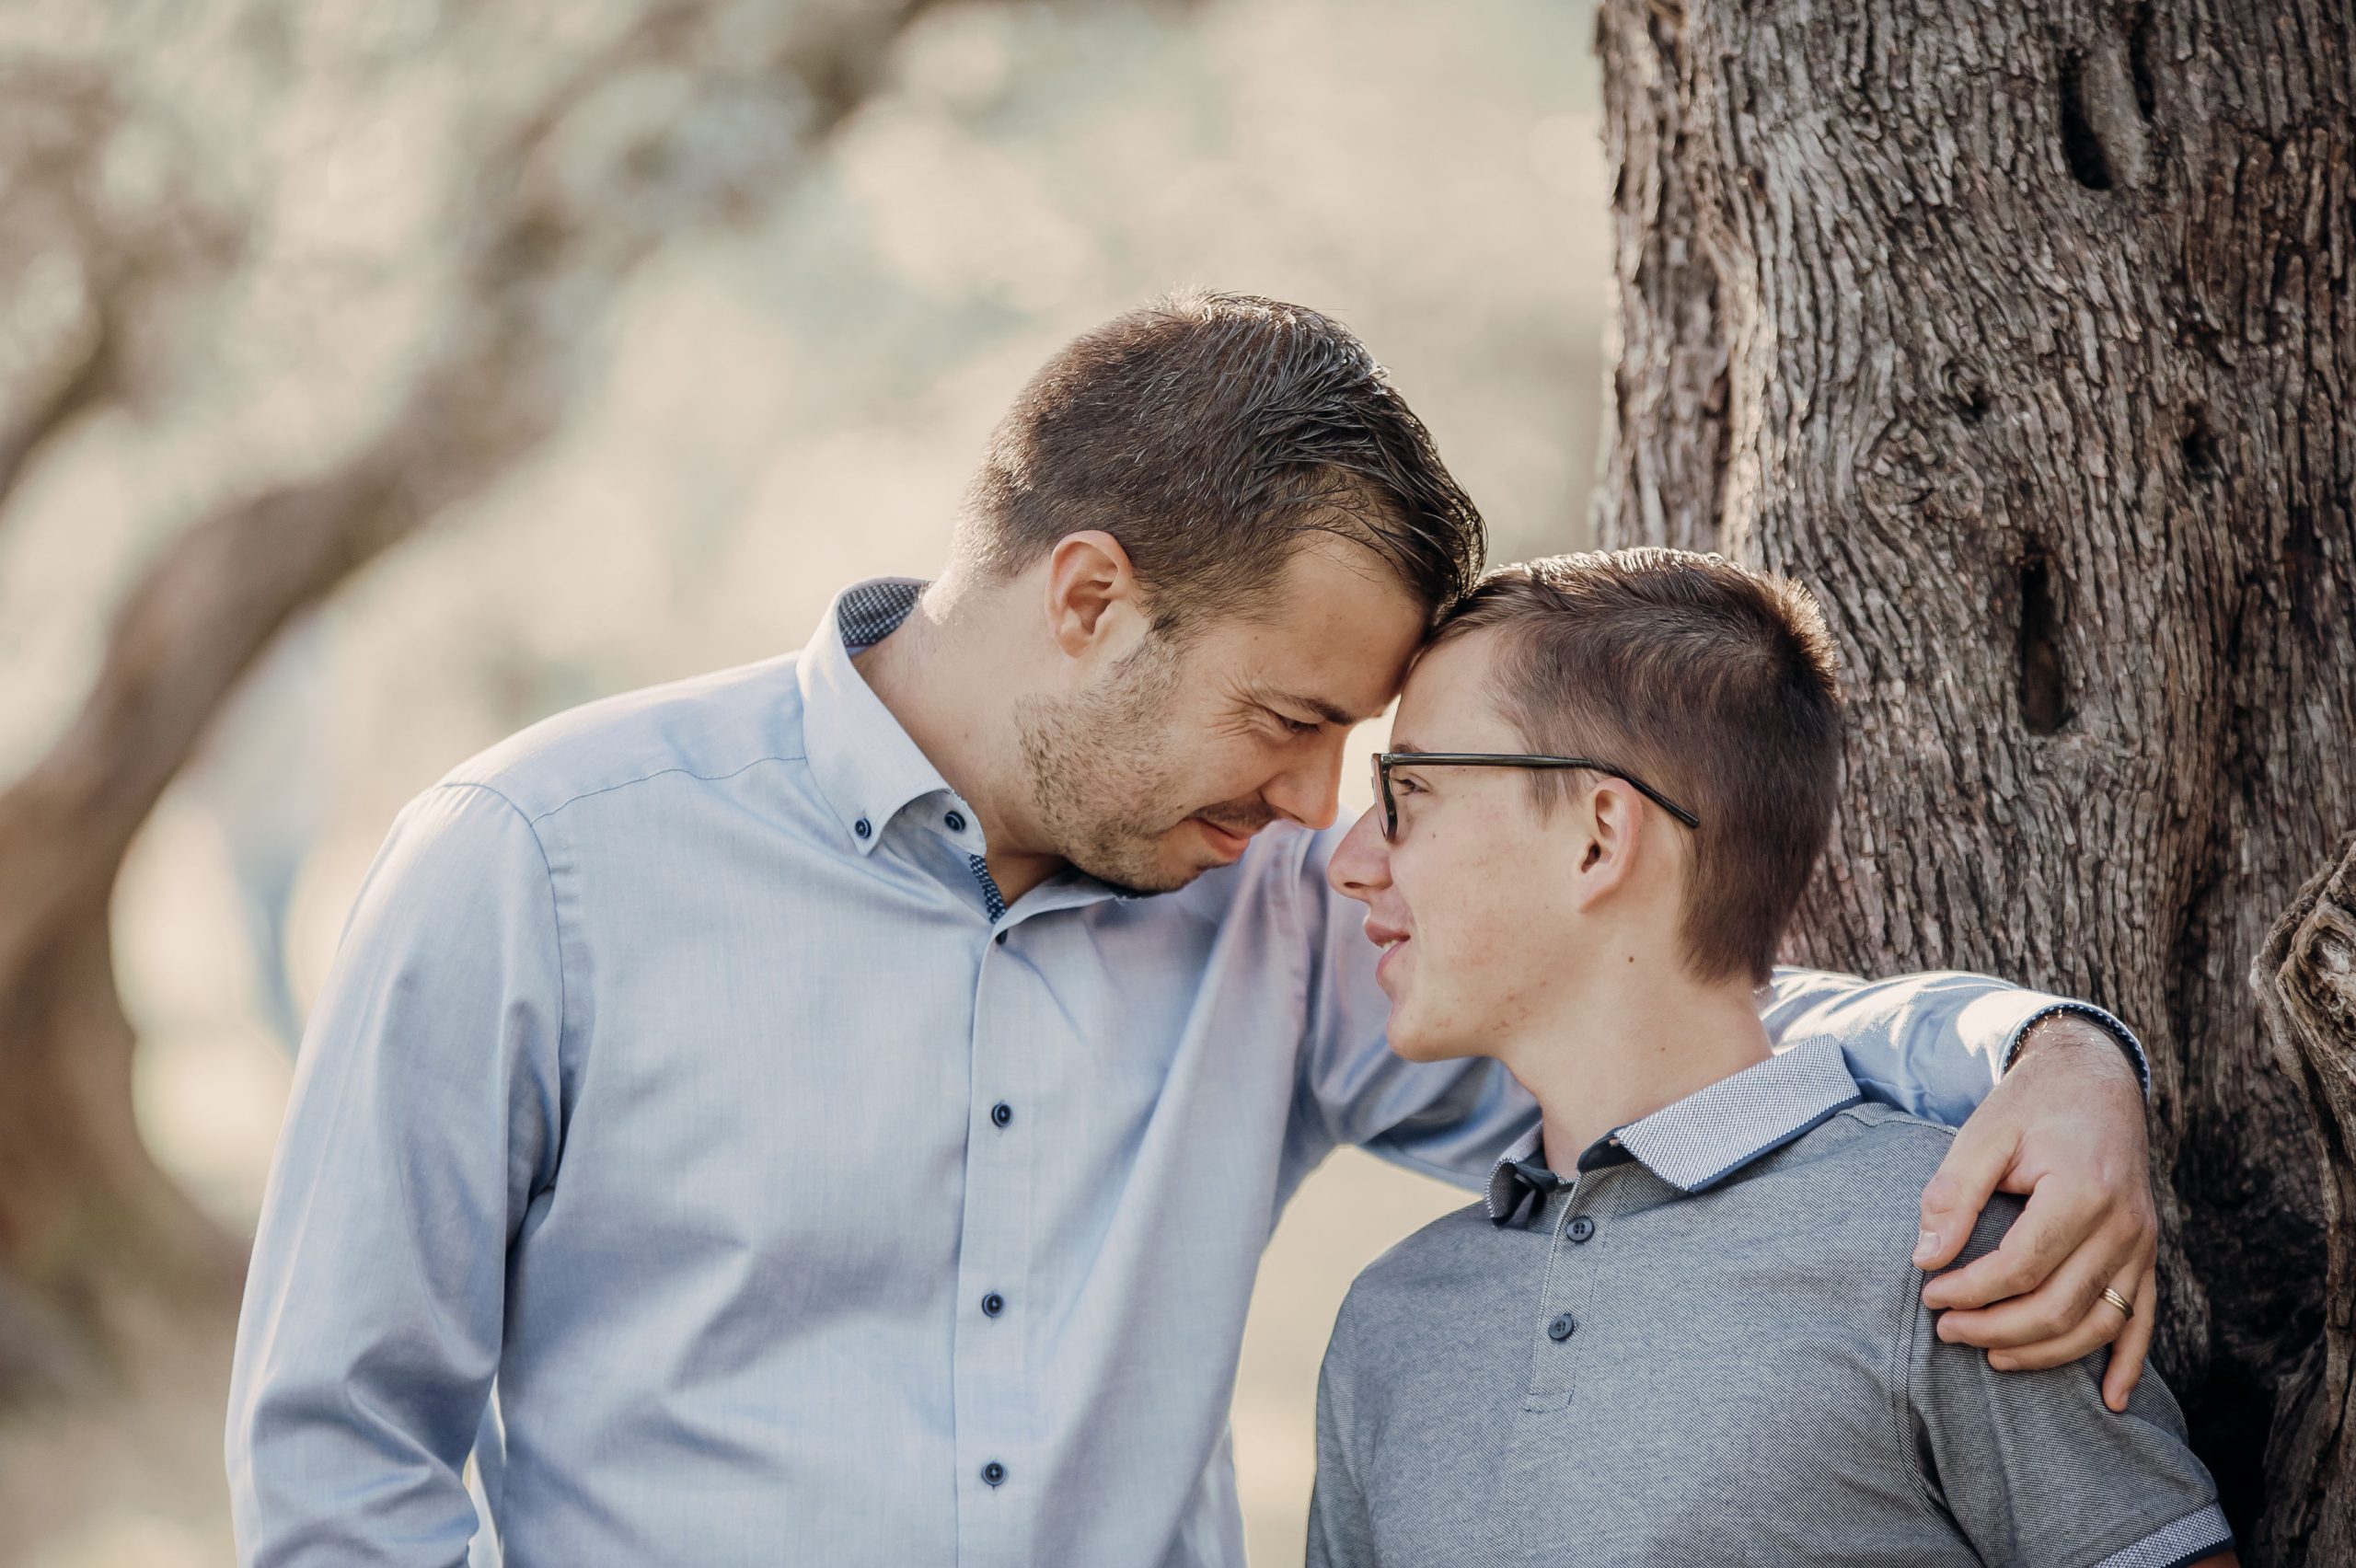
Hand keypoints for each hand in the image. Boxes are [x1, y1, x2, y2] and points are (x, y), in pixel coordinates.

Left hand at [1912, 1012, 2157, 1410]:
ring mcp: (2142, 1243)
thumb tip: (1926, 1259)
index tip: (1927, 1295)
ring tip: (1992, 1358)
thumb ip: (1952, 1195)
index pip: (2020, 1267)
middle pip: (2059, 1305)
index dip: (1969, 1291)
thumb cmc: (2031, 1104)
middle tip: (1945, 1332)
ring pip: (2099, 1323)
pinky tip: (2109, 1400)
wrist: (2095, 1079)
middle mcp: (2123, 1225)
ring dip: (2046, 1353)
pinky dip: (2127, 1362)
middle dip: (1996, 1329)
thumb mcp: (1982, 1133)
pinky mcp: (2148, 1253)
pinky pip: (2143, 1319)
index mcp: (2082, 1191)